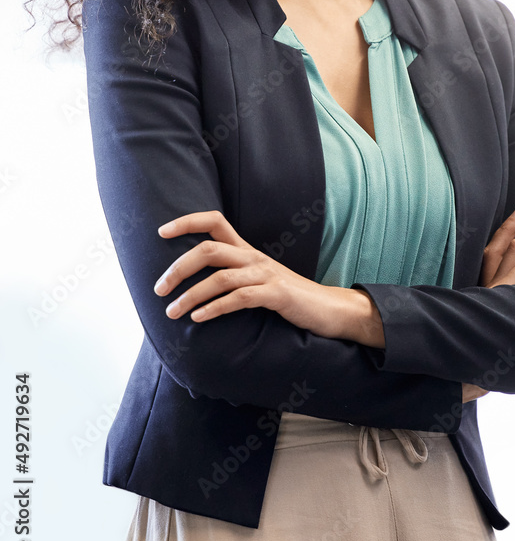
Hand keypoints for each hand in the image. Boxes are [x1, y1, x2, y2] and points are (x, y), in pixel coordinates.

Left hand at [154, 210, 380, 342]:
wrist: (329, 309)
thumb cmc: (289, 297)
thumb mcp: (258, 279)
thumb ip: (232, 276)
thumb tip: (195, 284)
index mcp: (247, 250)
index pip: (215, 222)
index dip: (187, 221)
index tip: (161, 231)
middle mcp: (253, 257)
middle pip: (209, 249)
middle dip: (178, 267)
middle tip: (158, 289)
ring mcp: (266, 274)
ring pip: (220, 277)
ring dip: (191, 295)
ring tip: (172, 312)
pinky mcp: (276, 294)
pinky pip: (239, 298)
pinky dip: (215, 308)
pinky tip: (199, 319)